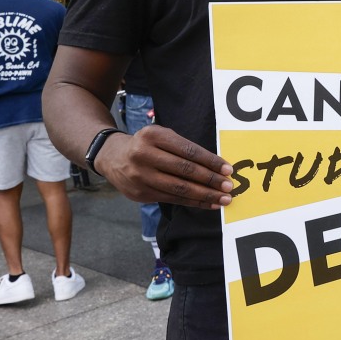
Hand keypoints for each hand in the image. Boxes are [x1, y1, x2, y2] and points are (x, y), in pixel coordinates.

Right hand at [95, 125, 233, 208]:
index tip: (228, 169)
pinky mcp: (140, 193)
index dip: (210, 161)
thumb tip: (216, 166)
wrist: (111, 157)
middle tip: (229, 186)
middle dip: (210, 180)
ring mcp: (140, 176)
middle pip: (185, 170)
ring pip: (179, 188)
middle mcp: (144, 155)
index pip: (189, 151)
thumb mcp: (161, 136)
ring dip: (205, 195)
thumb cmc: (146, 144)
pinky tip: (208, 204)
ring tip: (223, 199)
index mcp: (153, 136)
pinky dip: (193, 202)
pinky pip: (172, 199)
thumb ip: (183, 147)